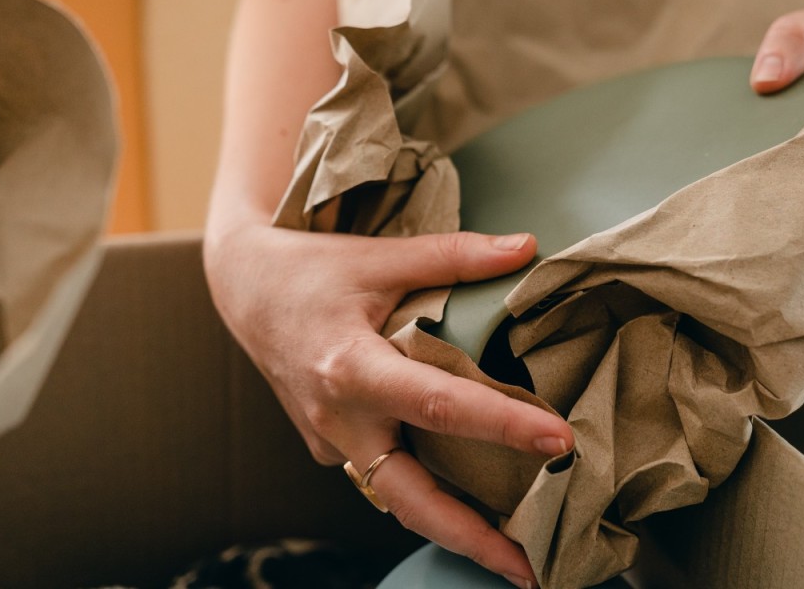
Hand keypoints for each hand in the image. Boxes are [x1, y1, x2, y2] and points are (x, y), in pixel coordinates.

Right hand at [204, 224, 574, 587]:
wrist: (244, 292)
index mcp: (351, 370)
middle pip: (410, 498)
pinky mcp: (332, 450)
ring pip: (398, 500)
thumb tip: (528, 246)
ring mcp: (332, 444)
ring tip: (516, 555)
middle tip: (532, 568)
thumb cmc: (312, 272)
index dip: (503, 426)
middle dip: (472, 539)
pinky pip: (385, 476)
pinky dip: (428, 491)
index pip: (439, 407)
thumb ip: (454, 256)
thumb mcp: (381, 257)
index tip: (559, 442)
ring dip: (455, 529)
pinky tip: (473, 498)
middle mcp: (340, 421)